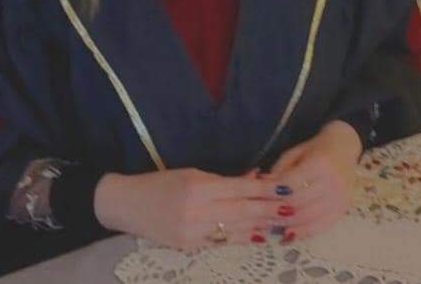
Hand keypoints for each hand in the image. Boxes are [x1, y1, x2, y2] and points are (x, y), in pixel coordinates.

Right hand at [93, 166, 283, 249]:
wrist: (127, 204)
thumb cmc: (161, 183)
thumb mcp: (192, 173)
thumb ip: (224, 179)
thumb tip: (256, 177)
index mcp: (198, 186)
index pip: (239, 188)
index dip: (264, 189)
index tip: (285, 187)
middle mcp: (197, 210)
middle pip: (242, 210)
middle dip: (269, 210)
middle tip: (292, 208)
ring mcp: (193, 232)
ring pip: (236, 229)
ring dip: (261, 227)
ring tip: (283, 224)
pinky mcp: (189, 247)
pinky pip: (222, 241)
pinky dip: (242, 238)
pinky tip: (259, 236)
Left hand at [263, 120, 361, 241]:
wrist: (345, 147)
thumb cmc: (316, 148)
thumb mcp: (295, 152)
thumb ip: (280, 169)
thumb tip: (262, 187)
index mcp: (320, 163)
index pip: (291, 183)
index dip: (272, 191)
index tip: (256, 195)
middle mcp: (333, 182)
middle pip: (299, 203)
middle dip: (277, 209)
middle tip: (260, 212)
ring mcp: (341, 199)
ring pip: (309, 218)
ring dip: (287, 223)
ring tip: (271, 224)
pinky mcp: (344, 210)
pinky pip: (321, 226)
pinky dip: (303, 232)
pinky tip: (289, 233)